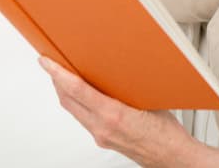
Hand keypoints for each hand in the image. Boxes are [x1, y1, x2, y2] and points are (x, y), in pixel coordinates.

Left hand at [38, 56, 196, 167]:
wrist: (171, 156)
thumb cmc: (166, 133)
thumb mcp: (149, 100)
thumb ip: (127, 87)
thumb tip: (116, 69)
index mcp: (113, 115)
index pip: (77, 90)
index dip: (59, 74)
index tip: (47, 62)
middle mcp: (102, 127)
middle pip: (68, 101)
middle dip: (57, 80)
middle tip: (52, 64)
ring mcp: (100, 135)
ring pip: (73, 111)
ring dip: (65, 92)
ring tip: (65, 76)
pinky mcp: (102, 140)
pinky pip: (83, 119)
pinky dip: (77, 104)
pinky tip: (83, 96)